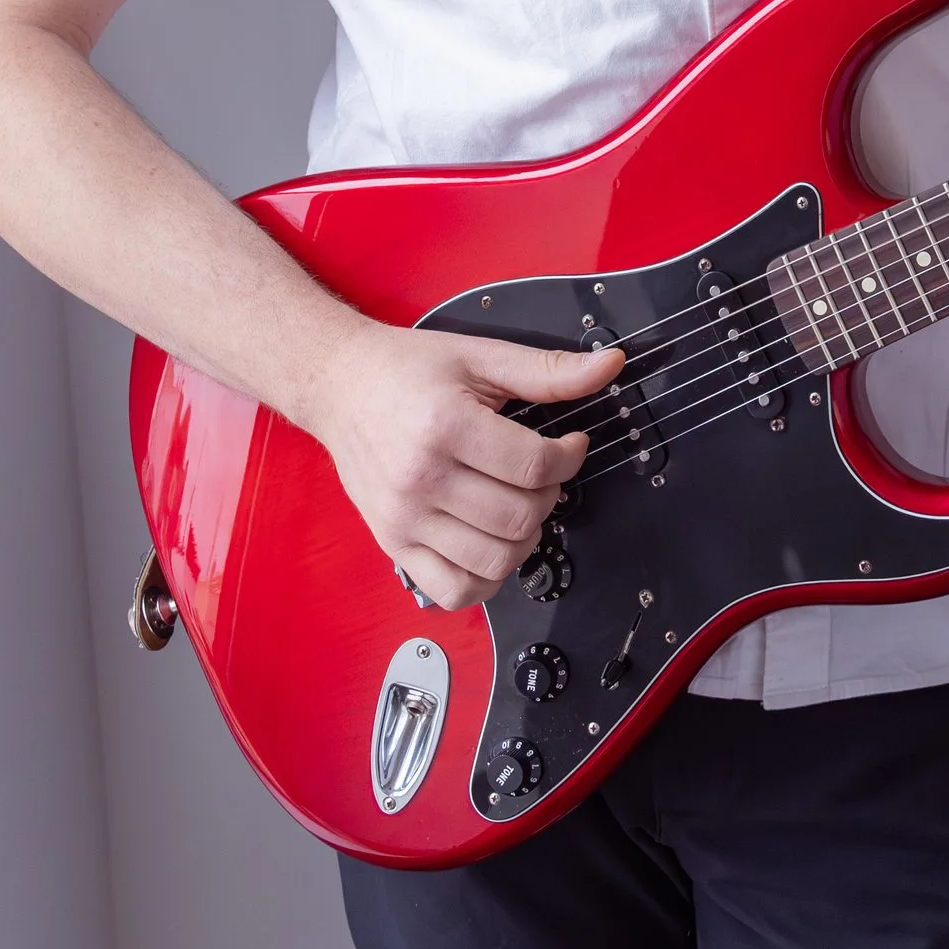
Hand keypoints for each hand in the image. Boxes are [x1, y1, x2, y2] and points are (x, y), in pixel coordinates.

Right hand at [304, 319, 625, 611]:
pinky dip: (486, 578)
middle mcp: (421, 478)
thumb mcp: (480, 357)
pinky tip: (491, 542)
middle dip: (550, 495)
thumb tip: (609, 366)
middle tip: (542, 474)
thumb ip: (548, 370)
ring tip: (518, 505)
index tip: (569, 446)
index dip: (570, 457)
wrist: (339, 386)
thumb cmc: (404, 371)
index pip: (535, 465)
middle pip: (520, 516)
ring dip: (525, 537)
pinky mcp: (393, 544)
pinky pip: (453, 591)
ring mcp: (404, 518)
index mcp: (445, 426)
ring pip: (495, 561)